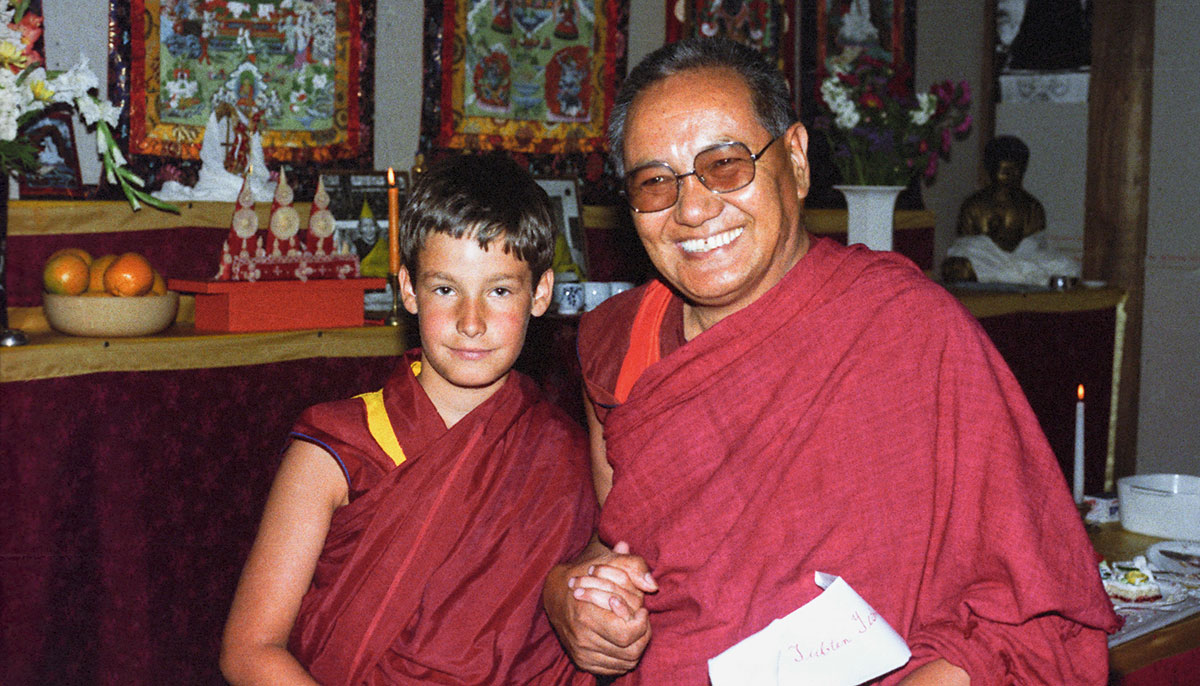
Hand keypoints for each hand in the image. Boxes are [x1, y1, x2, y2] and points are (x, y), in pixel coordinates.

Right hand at [544, 540, 656, 674]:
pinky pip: (614, 669)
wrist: (556, 590)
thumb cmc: (586, 572)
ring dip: (636, 646)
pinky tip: (625, 640)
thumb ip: (634, 566)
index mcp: (586, 615)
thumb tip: (652, 585)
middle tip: (641, 619)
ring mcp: (581, 652)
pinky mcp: (582, 661)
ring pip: (625, 662)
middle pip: (630, 651)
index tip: (642, 610)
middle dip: (643, 635)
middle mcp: (582, 638)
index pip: (627, 633)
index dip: (641, 623)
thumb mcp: (609, 559)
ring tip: (635, 627)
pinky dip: (624, 657)